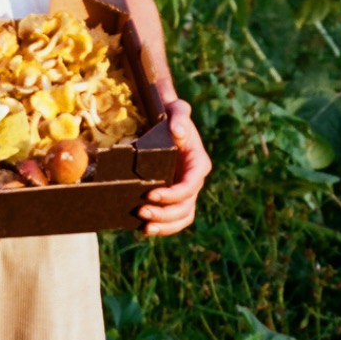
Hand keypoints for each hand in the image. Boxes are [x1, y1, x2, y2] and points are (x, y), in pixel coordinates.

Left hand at [138, 98, 210, 237]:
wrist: (164, 122)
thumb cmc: (171, 115)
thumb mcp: (177, 110)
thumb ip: (180, 115)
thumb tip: (179, 132)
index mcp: (199, 164)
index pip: (190, 186)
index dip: (172, 195)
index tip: (150, 194)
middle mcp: (194, 180)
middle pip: (185, 207)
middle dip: (165, 214)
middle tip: (141, 211)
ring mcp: (185, 190)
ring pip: (182, 217)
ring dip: (165, 226)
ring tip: (144, 227)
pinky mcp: (175, 196)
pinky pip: (175, 218)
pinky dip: (164, 227)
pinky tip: (146, 230)